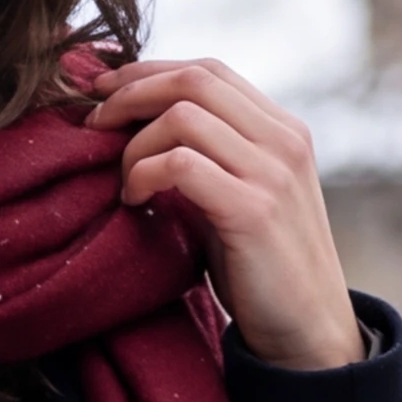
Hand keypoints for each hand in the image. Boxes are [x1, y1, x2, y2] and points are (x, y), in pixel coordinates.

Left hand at [80, 49, 367, 369]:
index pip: (208, 70)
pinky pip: (180, 165)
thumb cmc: (263, 270)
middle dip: (130, 93)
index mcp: (283, 130)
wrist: (307, 331)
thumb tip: (142, 129)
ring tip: (123, 182)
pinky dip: (144, 175)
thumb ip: (211, 158)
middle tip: (93, 124)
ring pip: (182, 118)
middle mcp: (283, 140)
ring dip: (134, 144)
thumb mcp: (242, 197)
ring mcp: (272, 173)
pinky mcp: (253, 210)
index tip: (104, 90)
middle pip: (193, 81)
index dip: (149, 71)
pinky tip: (135, 202)